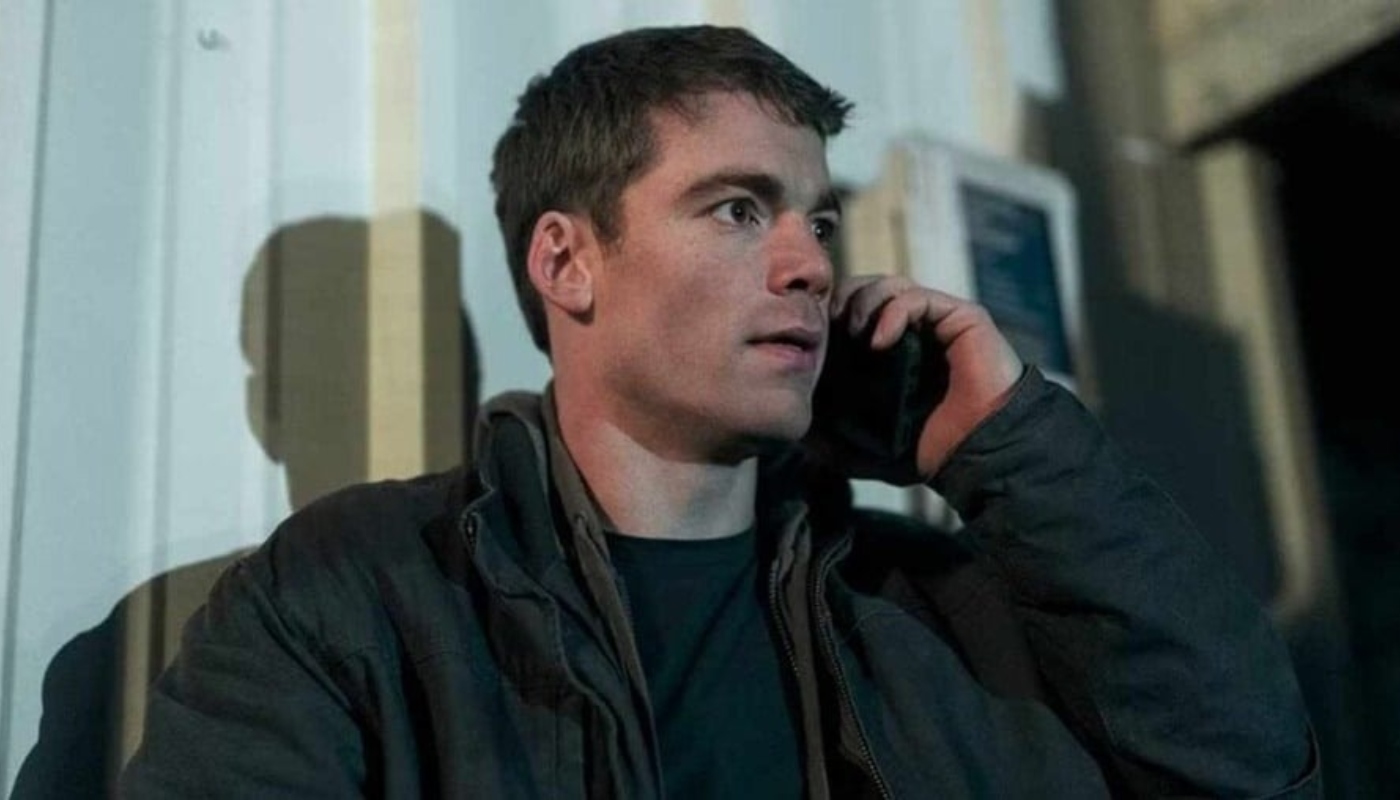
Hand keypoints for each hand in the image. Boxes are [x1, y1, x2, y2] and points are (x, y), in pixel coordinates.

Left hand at [828, 275, 1023, 480]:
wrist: (974, 457)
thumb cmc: (923, 453)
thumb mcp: (860, 450)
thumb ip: (827, 439)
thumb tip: (793, 427)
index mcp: (887, 352)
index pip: (848, 312)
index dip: (825, 316)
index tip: (809, 338)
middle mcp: (911, 330)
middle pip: (864, 289)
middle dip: (840, 301)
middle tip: (826, 328)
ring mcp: (936, 321)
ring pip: (889, 284)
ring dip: (862, 300)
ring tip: (852, 332)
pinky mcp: (960, 317)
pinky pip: (917, 296)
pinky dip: (891, 310)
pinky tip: (879, 339)